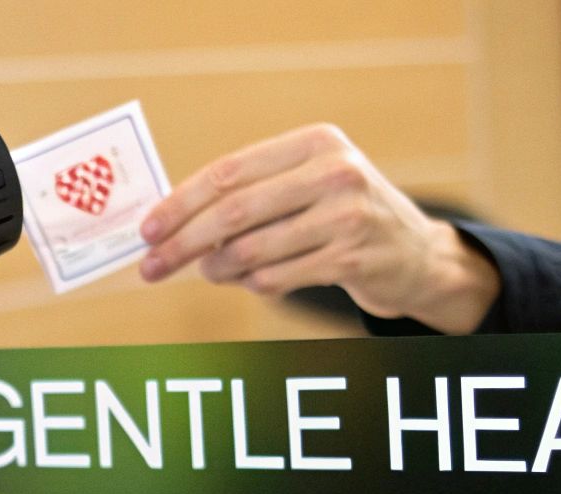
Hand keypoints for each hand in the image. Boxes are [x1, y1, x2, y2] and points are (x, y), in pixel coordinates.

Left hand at [138, 123, 500, 334]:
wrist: (413, 253)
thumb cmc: (339, 215)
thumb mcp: (303, 186)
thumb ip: (248, 194)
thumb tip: (170, 222)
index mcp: (314, 143)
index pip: (229, 171)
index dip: (181, 202)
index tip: (147, 229)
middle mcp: (335, 171)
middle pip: (233, 211)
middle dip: (183, 243)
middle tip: (151, 267)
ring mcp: (347, 216)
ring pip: (251, 251)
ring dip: (217, 269)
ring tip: (210, 272)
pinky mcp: (353, 259)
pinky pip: (276, 278)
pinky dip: (253, 284)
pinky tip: (253, 280)